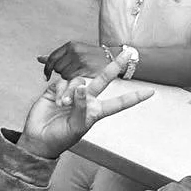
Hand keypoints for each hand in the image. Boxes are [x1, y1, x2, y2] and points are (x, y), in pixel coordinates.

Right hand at [20, 60, 151, 159]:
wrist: (40, 137)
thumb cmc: (62, 137)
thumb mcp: (78, 127)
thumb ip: (82, 107)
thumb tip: (82, 87)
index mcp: (96, 111)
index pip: (119, 103)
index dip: (134, 98)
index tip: (151, 92)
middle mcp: (87, 100)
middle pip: (103, 79)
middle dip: (115, 65)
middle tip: (128, 53)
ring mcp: (72, 93)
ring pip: (78, 81)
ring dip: (71, 92)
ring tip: (64, 105)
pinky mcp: (57, 88)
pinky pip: (63, 82)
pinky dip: (61, 91)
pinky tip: (57, 100)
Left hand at [37, 41, 109, 80]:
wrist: (114, 58)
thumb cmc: (92, 57)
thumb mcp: (74, 52)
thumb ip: (57, 56)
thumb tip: (38, 58)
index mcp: (70, 45)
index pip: (52, 58)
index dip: (47, 69)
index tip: (45, 77)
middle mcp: (74, 50)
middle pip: (57, 67)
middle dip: (61, 74)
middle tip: (70, 76)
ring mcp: (80, 59)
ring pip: (64, 74)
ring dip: (68, 79)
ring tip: (76, 78)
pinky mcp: (86, 68)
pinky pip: (72, 79)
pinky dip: (73, 83)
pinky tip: (79, 82)